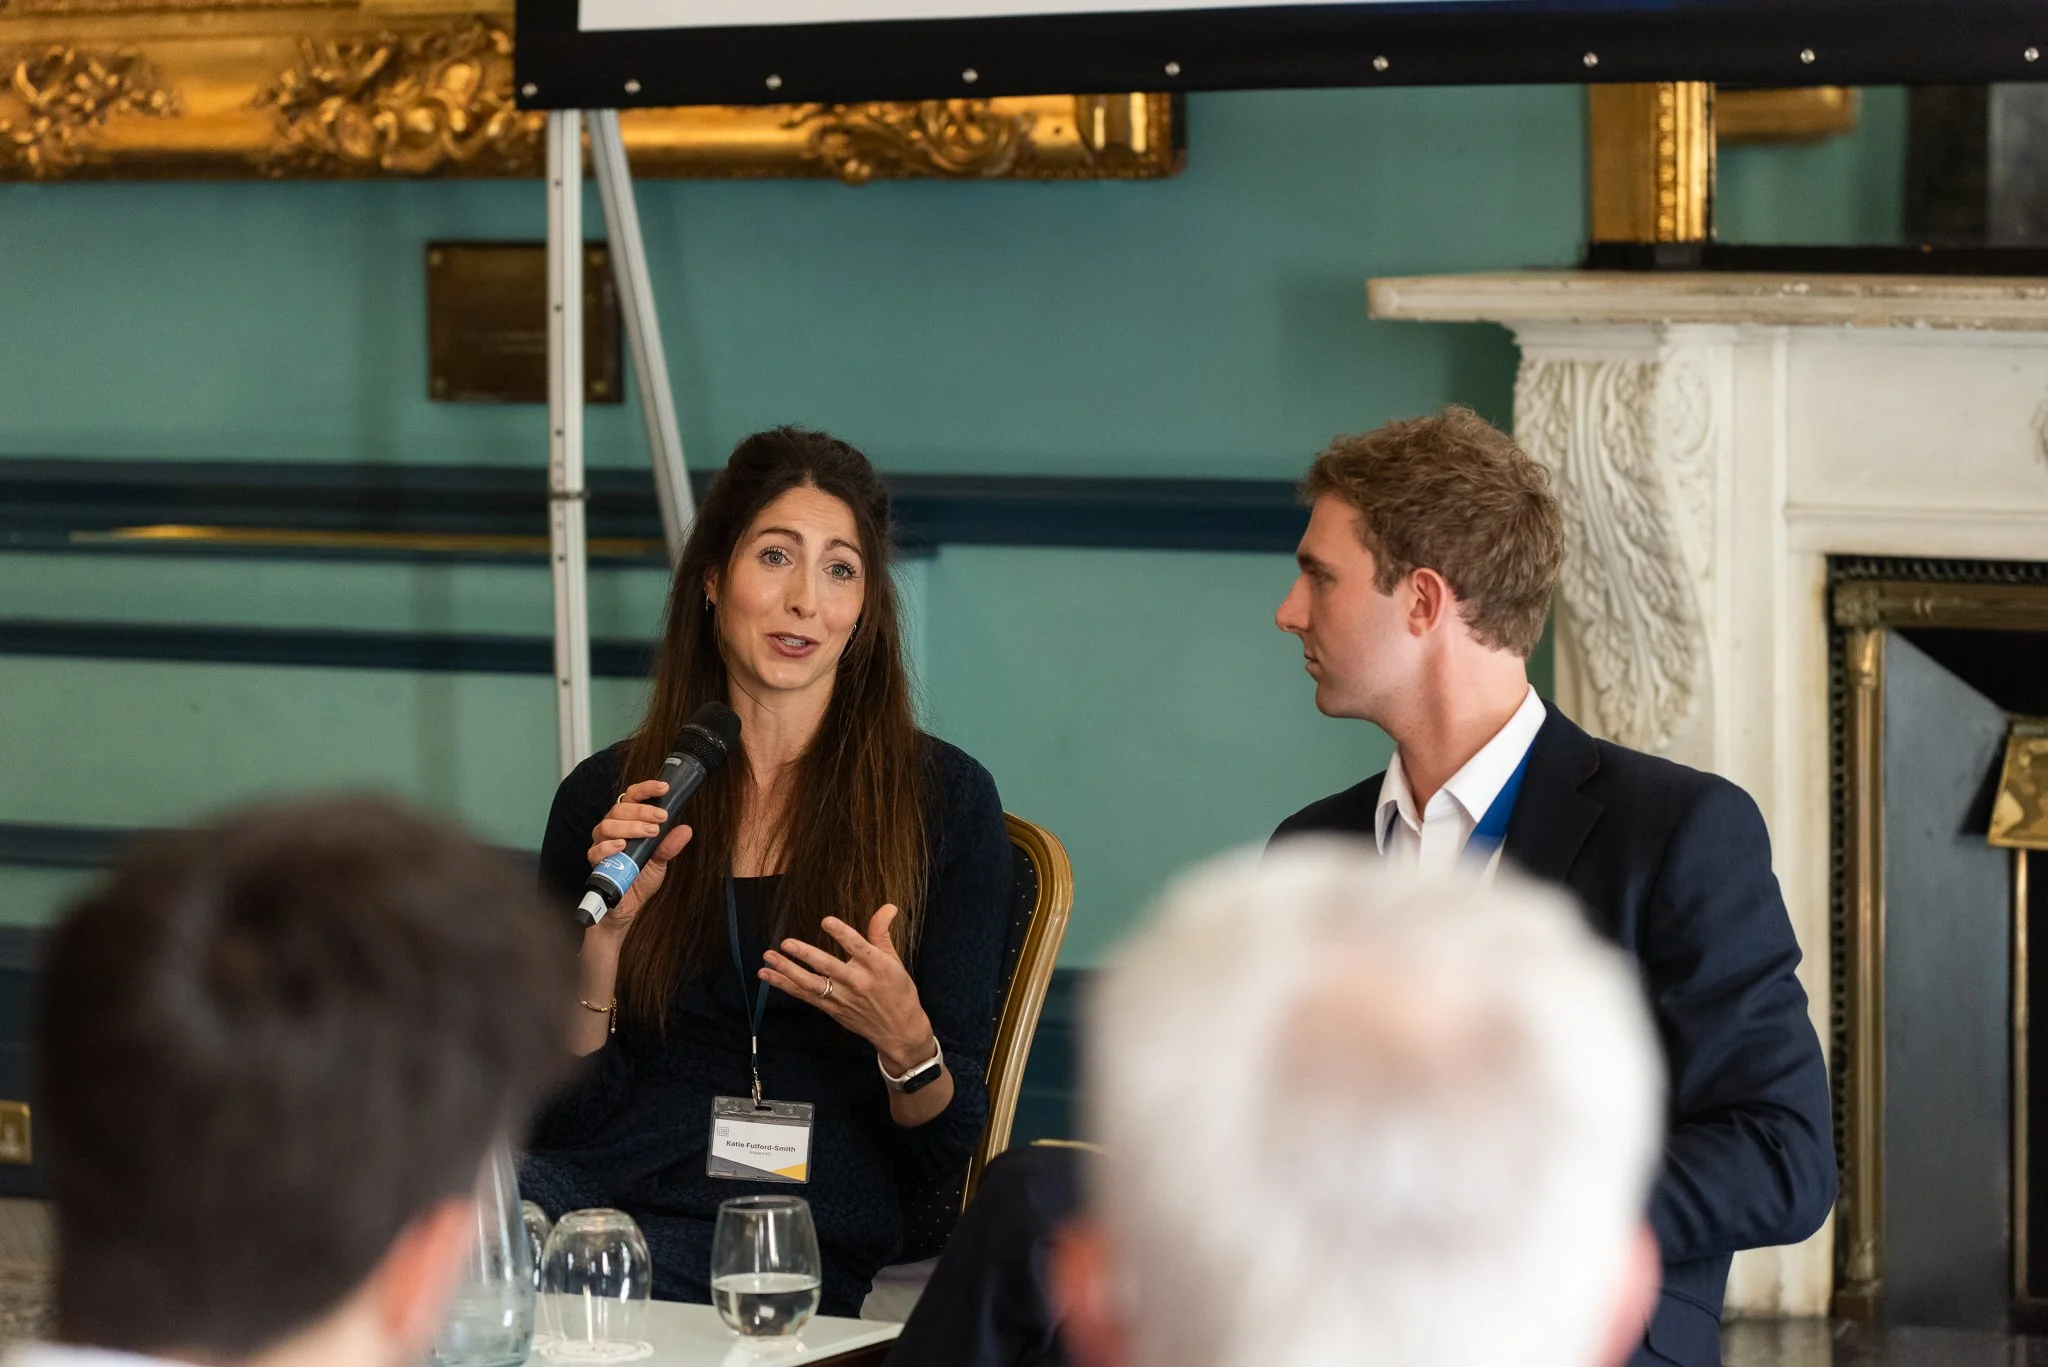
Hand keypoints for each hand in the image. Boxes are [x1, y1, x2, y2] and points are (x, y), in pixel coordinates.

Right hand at [584, 779, 693, 934]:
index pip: (632, 797)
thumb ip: (669, 846)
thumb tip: (686, 829)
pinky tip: (622, 846)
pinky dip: (608, 846)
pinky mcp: (594, 863)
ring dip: (630, 826)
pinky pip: (596, 850)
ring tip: (649, 832)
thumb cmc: (640, 879)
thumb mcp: (660, 861)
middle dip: (642, 810)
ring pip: (607, 825)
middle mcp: (611, 829)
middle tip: (661, 818)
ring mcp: (601, 844)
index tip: (664, 787)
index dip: (646, 788)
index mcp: (627, 822)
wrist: (626, 907)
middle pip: (620, 809)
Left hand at [761, 905, 934, 1071]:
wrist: (898, 1030)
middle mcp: (857, 982)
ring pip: (811, 984)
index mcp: (876, 966)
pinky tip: (768, 975)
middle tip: (786, 943)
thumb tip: (888, 906)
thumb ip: (882, 932)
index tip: (826, 921)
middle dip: (806, 955)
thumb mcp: (894, 960)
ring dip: (788, 971)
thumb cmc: (898, 990)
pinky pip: (805, 996)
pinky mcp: (832, 1009)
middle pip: (828, 967)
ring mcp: (842, 998)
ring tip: (768, 958)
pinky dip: (785, 986)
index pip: (858, 947)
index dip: (842, 934)